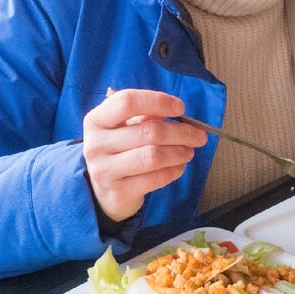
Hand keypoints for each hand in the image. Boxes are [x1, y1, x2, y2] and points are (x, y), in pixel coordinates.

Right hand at [82, 88, 206, 221]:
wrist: (104, 190)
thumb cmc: (119, 149)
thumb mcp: (124, 127)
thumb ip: (146, 116)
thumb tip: (176, 113)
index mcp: (96, 120)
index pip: (127, 102)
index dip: (157, 101)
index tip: (180, 108)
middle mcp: (95, 144)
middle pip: (148, 131)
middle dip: (181, 132)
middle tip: (199, 136)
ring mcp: (105, 170)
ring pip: (154, 156)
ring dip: (179, 152)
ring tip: (189, 151)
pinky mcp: (119, 192)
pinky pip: (156, 178)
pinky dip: (174, 170)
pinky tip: (180, 166)